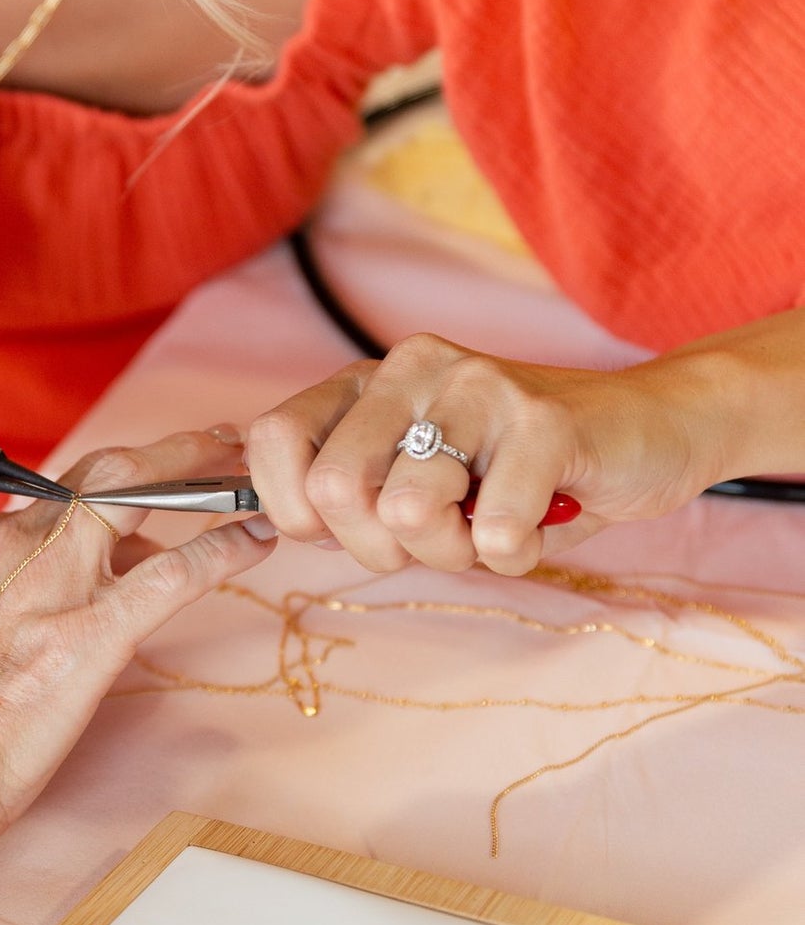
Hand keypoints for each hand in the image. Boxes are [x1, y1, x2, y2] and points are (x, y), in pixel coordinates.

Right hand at [0, 426, 274, 855]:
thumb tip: (33, 613)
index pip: (44, 500)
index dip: (100, 499)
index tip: (135, 497)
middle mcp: (6, 545)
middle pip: (98, 470)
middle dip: (164, 449)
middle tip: (216, 440)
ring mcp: (52, 582)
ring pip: (135, 491)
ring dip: (199, 472)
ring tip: (247, 472)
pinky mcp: (92, 631)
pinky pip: (175, 572)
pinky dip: (222, 547)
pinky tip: (257, 539)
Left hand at [247, 333, 724, 576]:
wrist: (651, 431)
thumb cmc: (522, 470)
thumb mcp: (422, 475)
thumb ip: (353, 492)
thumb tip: (285, 522)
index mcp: (369, 382)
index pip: (273, 441)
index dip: (296, 514)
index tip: (350, 533)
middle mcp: (412, 368)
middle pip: (334, 489)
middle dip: (381, 549)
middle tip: (439, 540)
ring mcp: (477, 386)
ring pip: (407, 513)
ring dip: (453, 554)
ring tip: (494, 529)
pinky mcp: (543, 419)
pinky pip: (494, 533)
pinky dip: (515, 556)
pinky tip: (541, 524)